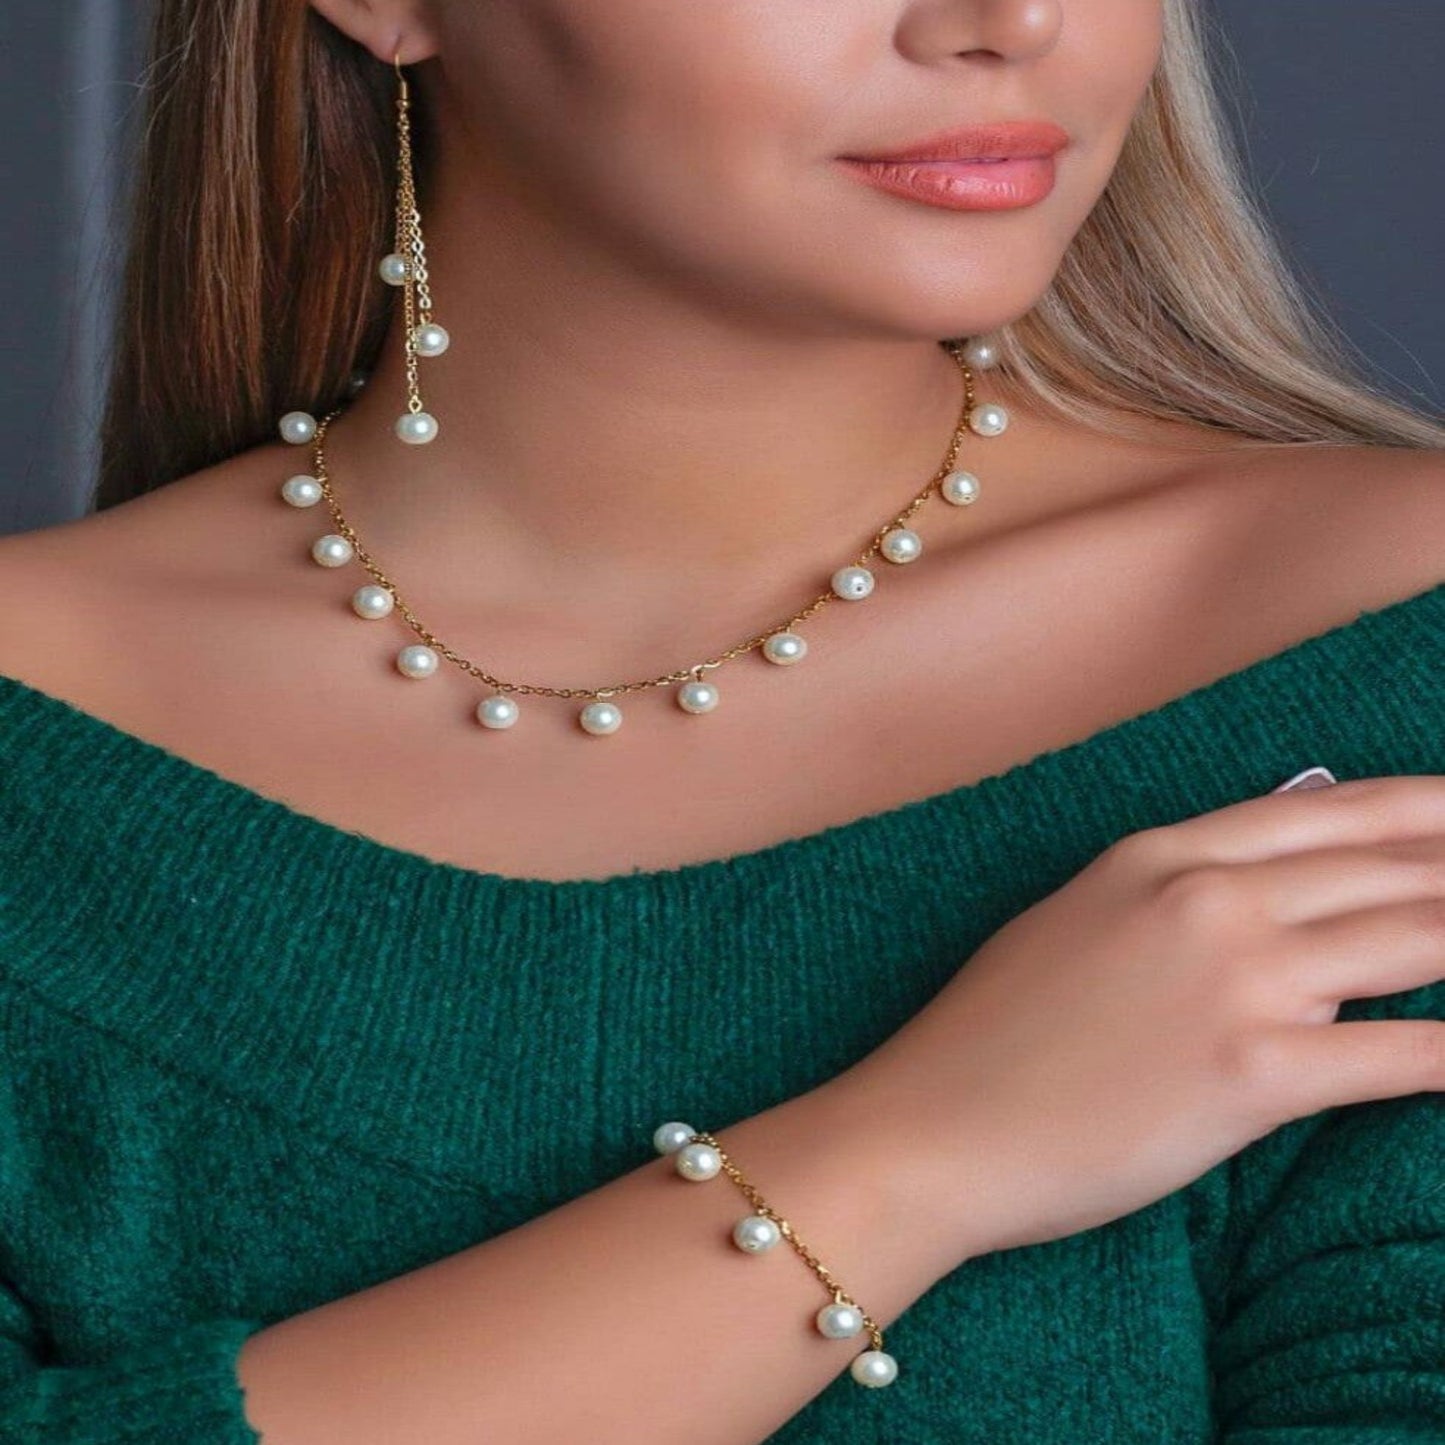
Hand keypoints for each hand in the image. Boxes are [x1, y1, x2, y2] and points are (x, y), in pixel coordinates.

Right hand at [841, 775, 1444, 1259]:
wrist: (934, 1126)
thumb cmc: (991, 1035)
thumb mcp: (1076, 923)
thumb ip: (1172, 895)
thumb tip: (1270, 898)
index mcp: (1160, 853)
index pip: (1333, 810)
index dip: (1431, 807)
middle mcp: (1207, 897)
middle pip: (1394, 867)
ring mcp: (1232, 979)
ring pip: (1416, 941)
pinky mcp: (1250, 1075)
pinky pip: (1401, 1056)